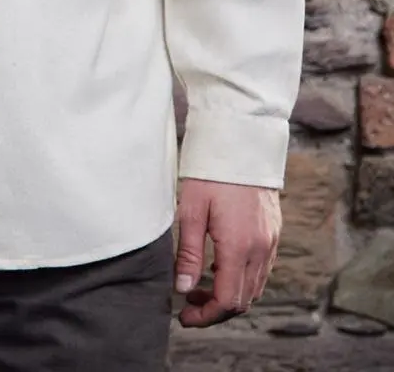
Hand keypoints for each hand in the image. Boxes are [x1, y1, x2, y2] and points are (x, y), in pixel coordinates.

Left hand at [173, 178, 280, 327]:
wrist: (240, 140)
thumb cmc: (211, 171)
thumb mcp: (191, 210)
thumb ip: (187, 253)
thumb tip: (182, 289)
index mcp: (239, 246)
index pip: (227, 300)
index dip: (205, 315)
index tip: (185, 316)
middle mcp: (261, 248)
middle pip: (243, 300)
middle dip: (215, 309)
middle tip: (188, 303)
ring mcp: (271, 241)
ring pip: (254, 287)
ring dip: (229, 294)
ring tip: (199, 284)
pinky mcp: (274, 232)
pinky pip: (261, 269)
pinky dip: (241, 277)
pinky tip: (220, 265)